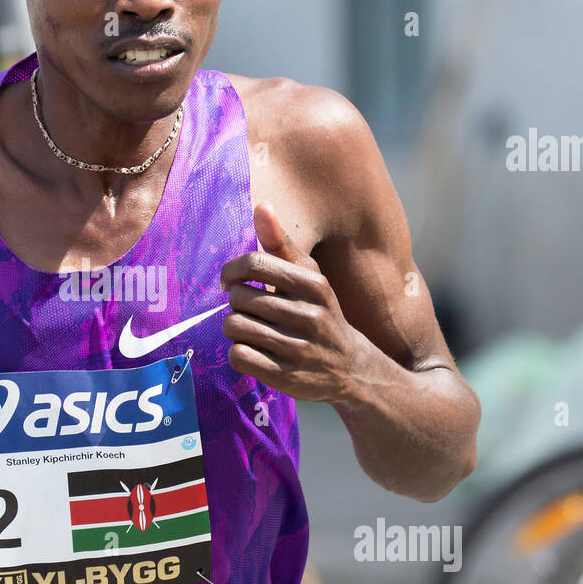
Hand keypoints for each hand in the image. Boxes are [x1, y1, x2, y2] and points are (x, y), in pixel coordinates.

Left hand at [219, 201, 367, 403]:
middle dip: (236, 304)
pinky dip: (239, 353)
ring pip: (234, 327)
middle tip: (250, 312)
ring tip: (253, 331)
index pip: (254, 264)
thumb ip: (281, 244)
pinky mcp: (286, 377)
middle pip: (238, 298)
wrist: (352, 369)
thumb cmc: (320, 315)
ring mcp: (298, 348)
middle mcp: (309, 316)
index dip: (231, 271)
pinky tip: (255, 352)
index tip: (230, 281)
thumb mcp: (309, 278)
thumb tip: (262, 206)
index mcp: (314, 285)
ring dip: (236, 329)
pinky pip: (238, 356)